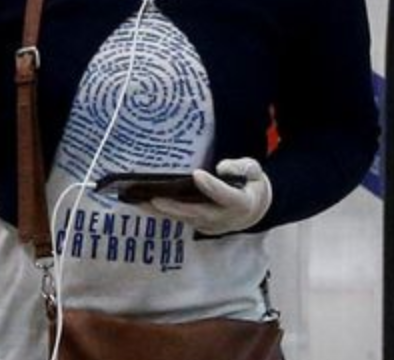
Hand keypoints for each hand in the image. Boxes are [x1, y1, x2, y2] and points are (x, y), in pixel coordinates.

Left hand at [145, 157, 272, 235]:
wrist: (253, 210)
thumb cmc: (250, 185)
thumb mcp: (254, 172)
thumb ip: (243, 168)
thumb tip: (222, 168)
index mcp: (241, 203)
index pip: (226, 196)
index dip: (212, 187)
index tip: (197, 174)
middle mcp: (224, 218)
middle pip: (198, 213)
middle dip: (175, 207)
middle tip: (155, 198)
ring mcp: (210, 224)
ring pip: (184, 218)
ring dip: (161, 211)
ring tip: (139, 201)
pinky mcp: (199, 225)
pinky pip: (179, 219)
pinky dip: (161, 212)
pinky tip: (142, 203)